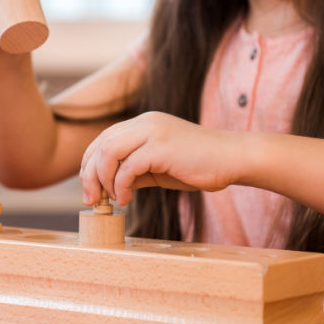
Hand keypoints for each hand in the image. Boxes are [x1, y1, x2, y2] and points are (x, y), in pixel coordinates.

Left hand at [79, 111, 244, 205]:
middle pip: (100, 145)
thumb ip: (135, 170)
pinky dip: (121, 185)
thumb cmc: (200, 164)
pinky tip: (127, 199)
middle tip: (92, 200)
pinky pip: (128, 167)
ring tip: (111, 200)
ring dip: (103, 180)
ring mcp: (152, 132)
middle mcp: (144, 123)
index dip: (90, 164)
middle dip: (89, 174)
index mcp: (143, 124)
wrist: (234, 158)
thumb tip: (110, 186)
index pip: (103, 139)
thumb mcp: (159, 167)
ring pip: (108, 152)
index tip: (91, 189)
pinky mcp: (161, 147)